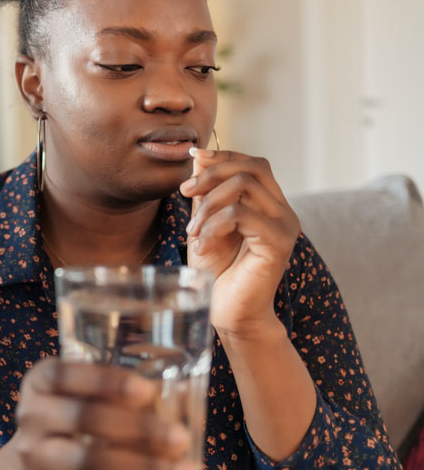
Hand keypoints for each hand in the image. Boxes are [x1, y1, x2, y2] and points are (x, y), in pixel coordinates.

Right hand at [9, 358, 196, 469]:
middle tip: (181, 437)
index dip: (105, 382)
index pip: (65, 375)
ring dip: (144, 469)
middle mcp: (33, 416)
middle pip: (83, 418)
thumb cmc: (73, 420)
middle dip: (138, 428)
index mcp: (41, 381)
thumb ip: (124, 392)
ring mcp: (38, 460)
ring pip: (89, 464)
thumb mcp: (84, 395)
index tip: (146, 390)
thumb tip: (185, 396)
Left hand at [180, 149, 299, 340]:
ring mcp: (284, 225)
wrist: (228, 313)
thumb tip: (199, 156)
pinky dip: (214, 225)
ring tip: (192, 232)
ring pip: (245, 186)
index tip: (193, 159)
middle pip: (252, 167)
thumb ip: (206, 193)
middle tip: (185, 192)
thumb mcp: (205, 224)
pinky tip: (202, 244)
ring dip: (208, 204)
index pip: (253, 164)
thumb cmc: (217, 272)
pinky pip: (241, 214)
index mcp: (268, 205)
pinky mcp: (278, 242)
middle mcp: (282, 211)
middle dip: (212, 174)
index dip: (223, 156)